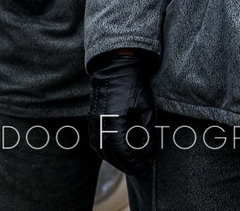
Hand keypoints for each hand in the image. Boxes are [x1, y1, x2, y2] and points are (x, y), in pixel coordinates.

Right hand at [88, 50, 155, 176]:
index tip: (144, 170)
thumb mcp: (146, 108)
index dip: (134, 164)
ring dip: (115, 161)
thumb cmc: (134, 85)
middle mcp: (101, 125)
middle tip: (140, 171)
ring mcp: (93, 122)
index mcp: (115, 123)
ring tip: (130, 165)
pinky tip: (116, 153)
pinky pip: (96, 142)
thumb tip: (149, 154)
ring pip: (101, 151)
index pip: (123, 153)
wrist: (115, 67)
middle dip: (126, 166)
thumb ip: (148, 133)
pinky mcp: (91, 119)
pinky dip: (106, 151)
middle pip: (111, 155)